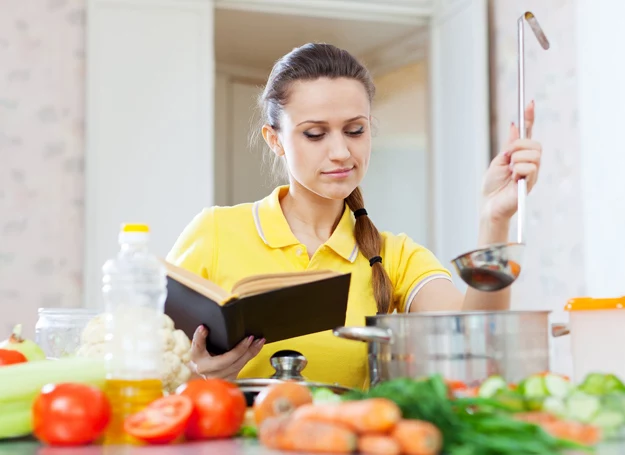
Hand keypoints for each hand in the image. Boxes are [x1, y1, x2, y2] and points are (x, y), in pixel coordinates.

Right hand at [188, 325, 264, 380]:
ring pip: (237, 366)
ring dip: (250, 352)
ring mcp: (219, 377)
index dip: (200, 337)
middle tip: (249, 338)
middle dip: (240, 349)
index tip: (203, 328)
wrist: (202, 371)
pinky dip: (250, 356)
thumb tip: (205, 327)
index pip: (198, 347)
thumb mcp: (199, 345)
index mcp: (197, 358)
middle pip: (225, 361)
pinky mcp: (229, 378)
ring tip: (258, 341)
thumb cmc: (202, 356)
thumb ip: (201, 337)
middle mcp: (207, 370)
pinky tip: (256, 348)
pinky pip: (242, 367)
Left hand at [481, 101, 542, 222]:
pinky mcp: (531, 183)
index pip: (528, 134)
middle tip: (507, 157)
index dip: (529, 118)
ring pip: (533, 154)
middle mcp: (530, 163)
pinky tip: (513, 178)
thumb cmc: (492, 186)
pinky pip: (530, 167)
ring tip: (509, 170)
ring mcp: (532, 173)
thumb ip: (509, 145)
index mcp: (521, 156)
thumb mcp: (498, 160)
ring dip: (516, 159)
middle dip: (518, 146)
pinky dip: (518, 169)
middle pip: (535, 143)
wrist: (489, 204)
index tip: (529, 102)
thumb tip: (513, 125)